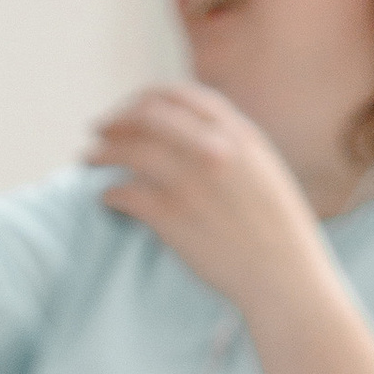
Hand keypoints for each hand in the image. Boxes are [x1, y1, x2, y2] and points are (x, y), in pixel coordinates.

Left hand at [88, 81, 329, 311]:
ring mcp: (191, 182)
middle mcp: (213, 150)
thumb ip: (230, 144)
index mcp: (239, 135)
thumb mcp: (264, 170)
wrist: (285, 278)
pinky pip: (125, 194)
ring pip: (128, 151)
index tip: (129, 109)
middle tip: (96, 130)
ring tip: (88, 159)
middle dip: (115, 120)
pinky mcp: (172, 217)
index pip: (181, 96)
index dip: (146, 98)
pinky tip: (107, 199)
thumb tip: (189, 129)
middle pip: (147, 116)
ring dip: (101, 153)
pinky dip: (109, 194)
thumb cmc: (277, 230)